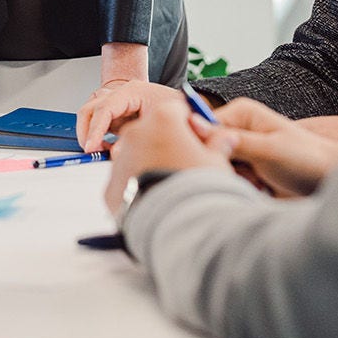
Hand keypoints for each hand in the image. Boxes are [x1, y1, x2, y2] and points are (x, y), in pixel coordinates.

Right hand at [76, 80, 186, 152]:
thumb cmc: (175, 108)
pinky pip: (99, 123)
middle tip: (89, 150)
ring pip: (91, 115)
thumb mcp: (163, 123)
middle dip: (86, 131)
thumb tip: (117, 153)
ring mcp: (116, 102)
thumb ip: (140, 138)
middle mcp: (120, 94)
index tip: (90, 147)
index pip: (105, 108)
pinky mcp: (116, 113)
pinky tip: (109, 147)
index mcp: (132, 91)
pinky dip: (99, 137)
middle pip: (90, 109)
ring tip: (102, 150)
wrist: (182, 105)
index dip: (95, 129)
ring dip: (90, 133)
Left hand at [103, 101, 227, 216]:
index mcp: (162, 118)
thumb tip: (225, 137)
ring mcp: (120, 160)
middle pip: (153, 130)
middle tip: (184, 165)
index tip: (198, 139)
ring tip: (171, 186)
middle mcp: (135, 133)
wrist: (178, 228)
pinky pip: (126, 180)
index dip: (189, 124)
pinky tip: (156, 199)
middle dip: (167, 143)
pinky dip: (138, 186)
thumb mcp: (217, 163)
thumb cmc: (198, 190)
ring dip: (150, 164)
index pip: (177, 109)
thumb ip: (218, 144)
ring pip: (137, 155)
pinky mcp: (111, 186)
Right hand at [208, 98, 337, 197]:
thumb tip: (193, 123)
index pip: (202, 129)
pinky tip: (261, 187)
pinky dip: (241, 185)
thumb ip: (232, 139)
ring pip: (218, 166)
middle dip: (225, 167)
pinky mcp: (246, 163)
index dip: (208, 150)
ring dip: (235, 179)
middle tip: (251, 175)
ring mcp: (241, 145)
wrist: (329, 179)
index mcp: (240, 112)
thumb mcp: (267, 150)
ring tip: (260, 182)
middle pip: (209, 149)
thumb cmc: (305, 159)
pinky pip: (229, 176)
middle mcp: (238, 125)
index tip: (227, 166)